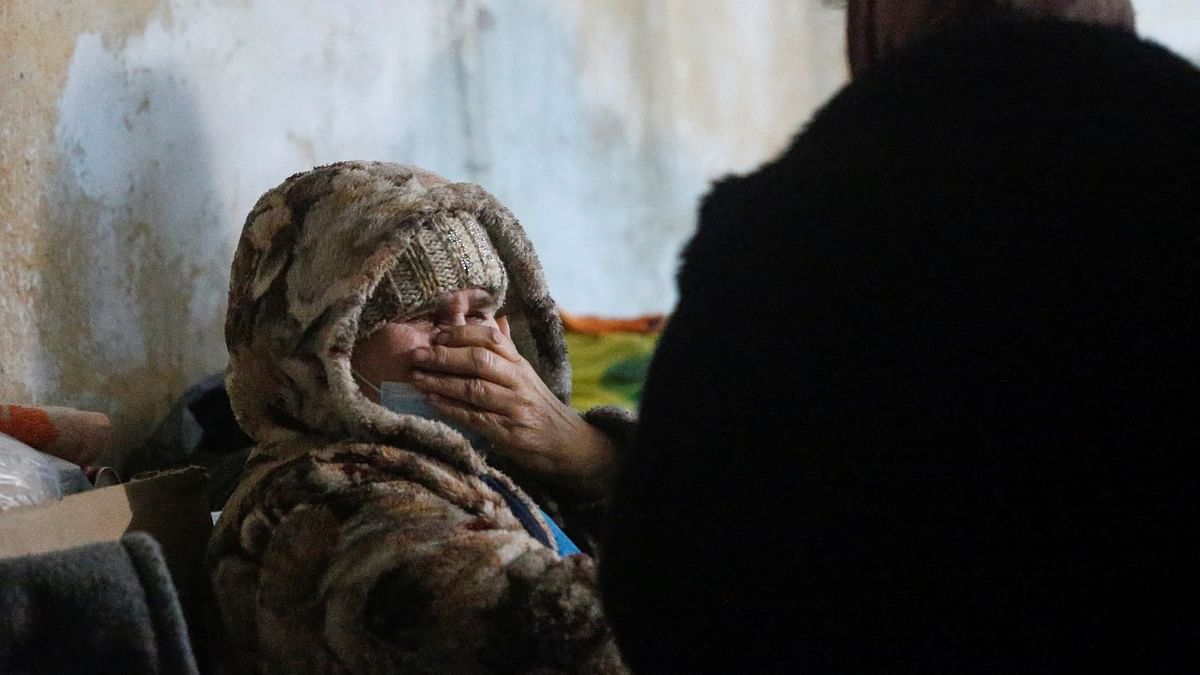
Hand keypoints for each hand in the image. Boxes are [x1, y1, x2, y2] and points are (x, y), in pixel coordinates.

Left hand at [409, 325, 615, 496]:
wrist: (567, 442)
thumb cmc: (538, 405)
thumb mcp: (526, 374)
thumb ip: (508, 349)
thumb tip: (497, 318)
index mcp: (520, 364)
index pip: (491, 339)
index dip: (461, 334)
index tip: (436, 334)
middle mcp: (519, 381)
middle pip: (480, 360)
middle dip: (445, 356)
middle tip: (417, 355)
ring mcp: (515, 407)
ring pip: (475, 388)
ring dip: (442, 382)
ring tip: (416, 378)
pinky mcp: (510, 433)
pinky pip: (476, 418)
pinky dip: (451, 409)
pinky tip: (432, 402)